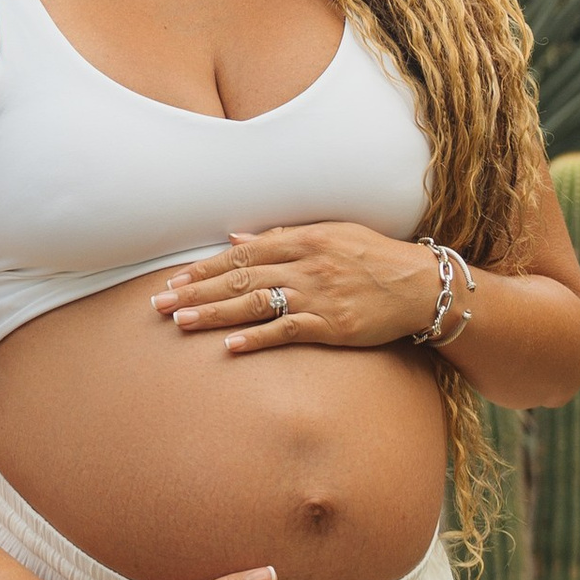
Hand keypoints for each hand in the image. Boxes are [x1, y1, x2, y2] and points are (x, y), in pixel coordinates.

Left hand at [152, 220, 441, 356]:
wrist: (420, 286)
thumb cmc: (375, 257)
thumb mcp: (330, 234)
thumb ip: (282, 236)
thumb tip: (237, 238)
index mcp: (303, 240)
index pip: (242, 254)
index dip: (205, 267)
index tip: (175, 279)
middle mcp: (305, 265)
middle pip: (239, 278)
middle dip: (195, 291)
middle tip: (160, 303)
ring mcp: (316, 296)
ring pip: (254, 304)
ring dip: (214, 314)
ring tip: (180, 323)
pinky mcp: (330, 325)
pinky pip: (285, 331)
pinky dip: (256, 338)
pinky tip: (229, 346)